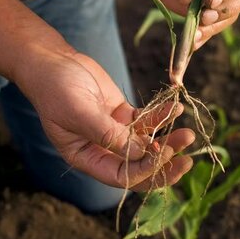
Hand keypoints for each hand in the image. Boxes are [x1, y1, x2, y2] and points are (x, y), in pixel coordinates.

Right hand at [16, 52, 195, 190]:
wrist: (51, 62)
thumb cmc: (56, 89)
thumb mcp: (79, 112)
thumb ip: (108, 134)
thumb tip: (141, 152)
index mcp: (86, 158)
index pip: (121, 176)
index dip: (145, 170)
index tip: (166, 154)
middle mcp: (102, 150)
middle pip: (138, 167)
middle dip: (163, 165)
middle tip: (188, 160)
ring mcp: (114, 132)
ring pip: (146, 145)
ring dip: (168, 141)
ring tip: (188, 133)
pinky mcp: (122, 114)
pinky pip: (146, 121)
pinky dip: (161, 117)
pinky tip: (175, 108)